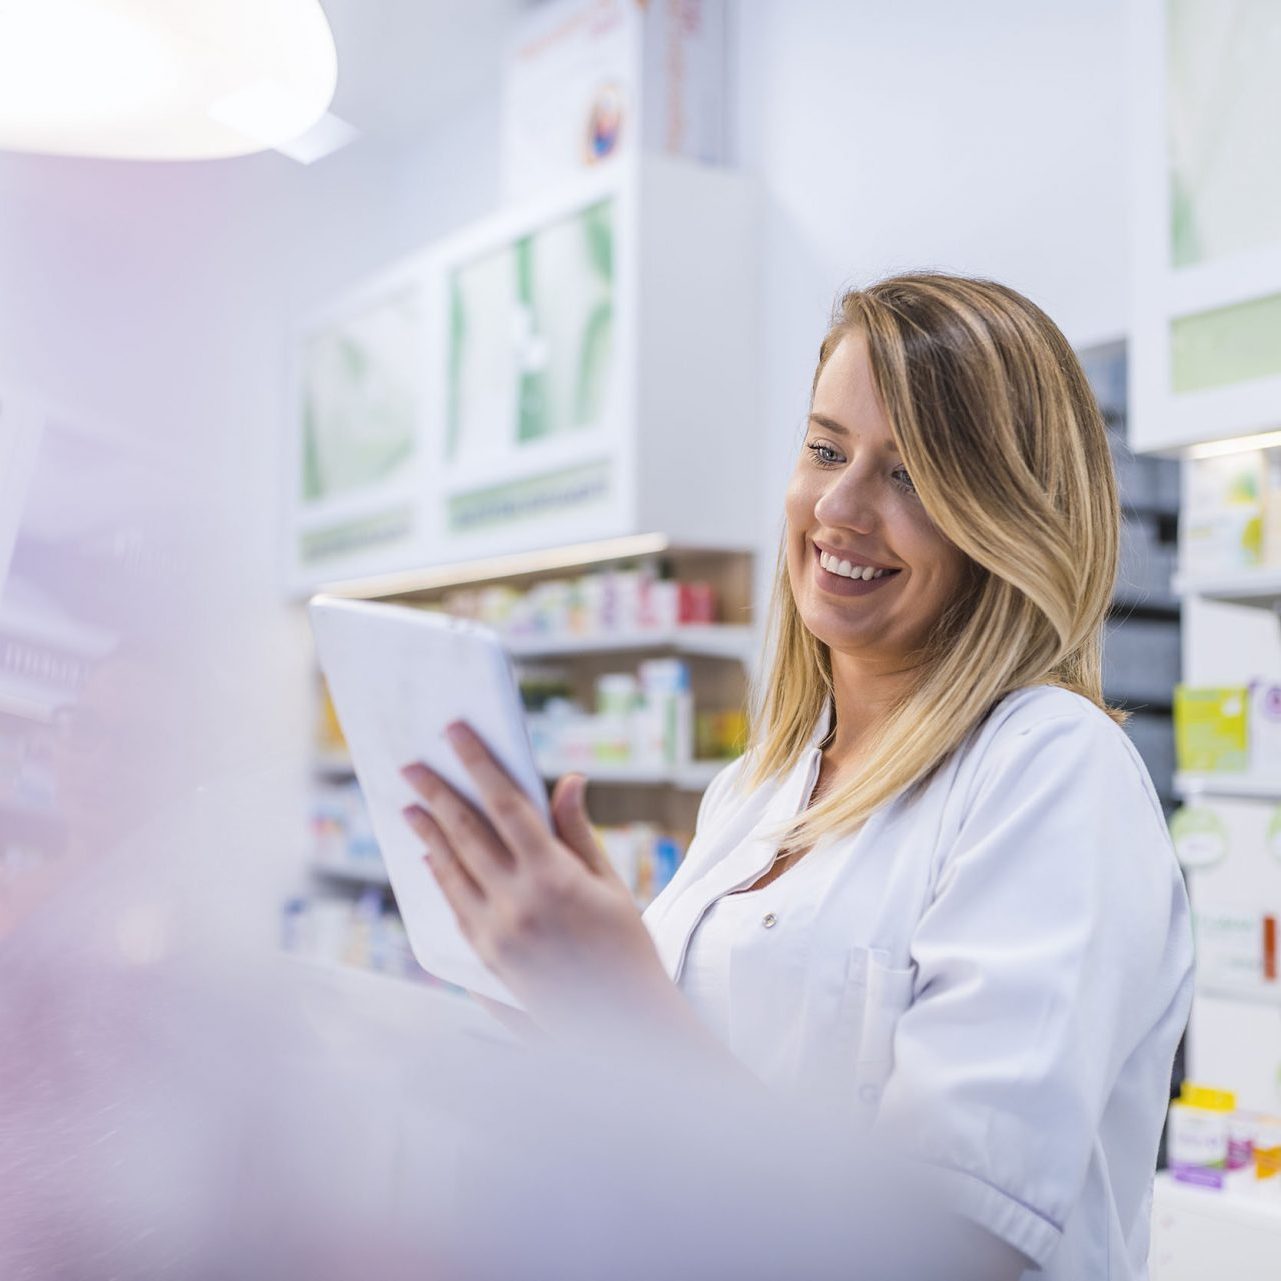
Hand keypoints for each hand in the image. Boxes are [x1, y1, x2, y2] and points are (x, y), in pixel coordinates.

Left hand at [399, 720, 678, 1040]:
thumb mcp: (609, 883)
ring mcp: (495, 932)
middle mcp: (516, 902)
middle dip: (436, 793)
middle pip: (465, 832)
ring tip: (409, 805)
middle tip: (412, 765)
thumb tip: (566, 780)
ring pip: (450, 868)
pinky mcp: (485, 956)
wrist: (620, 1024)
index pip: (505, 804)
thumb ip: (576, 831)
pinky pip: (453, 904)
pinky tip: (429, 855)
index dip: (478, 764)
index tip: (455, 733)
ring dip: (427, 832)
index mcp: (553, 876)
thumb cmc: (625, 947)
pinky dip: (439, 874)